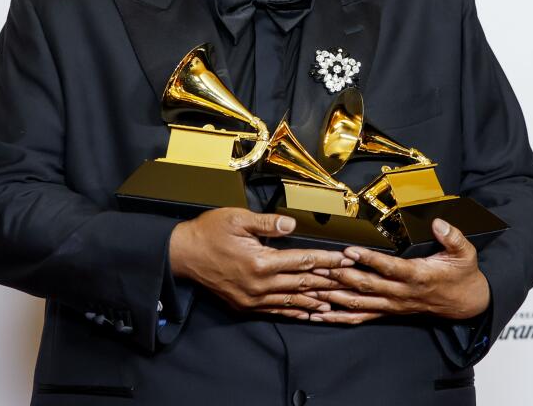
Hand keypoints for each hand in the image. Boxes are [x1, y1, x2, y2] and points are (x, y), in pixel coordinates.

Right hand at [169, 208, 353, 319]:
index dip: (327, 260)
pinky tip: (307, 313)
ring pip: (291, 300)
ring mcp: (252, 298)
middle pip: (302, 283)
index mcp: (261, 262)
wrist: (182, 255)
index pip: (303, 261)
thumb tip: (292, 225)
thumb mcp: (237, 219)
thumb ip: (267, 224)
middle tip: (350, 281)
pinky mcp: (245, 305)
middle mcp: (259, 284)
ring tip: (335, 301)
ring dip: (314, 300)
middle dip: (328, 281)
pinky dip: (294, 311)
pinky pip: (275, 310)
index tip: (346, 259)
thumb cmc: (209, 232)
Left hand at [308, 218, 488, 324]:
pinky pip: (361, 317)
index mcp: (418, 276)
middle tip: (318, 267)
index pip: (389, 268)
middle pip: (367, 286)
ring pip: (359, 302)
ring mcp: (393, 305)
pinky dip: (339, 317)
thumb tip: (439, 223)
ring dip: (334, 295)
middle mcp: (402, 293)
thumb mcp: (465, 253)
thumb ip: (453, 237)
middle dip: (340, 276)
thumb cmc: (462, 275)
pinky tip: (320, 315)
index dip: (369, 260)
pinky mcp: (389, 311)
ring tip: (311, 288)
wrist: (466, 303)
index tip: (349, 250)